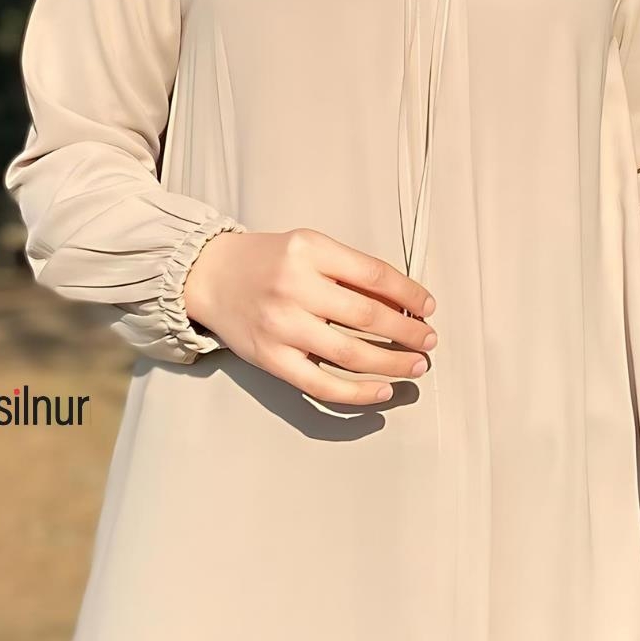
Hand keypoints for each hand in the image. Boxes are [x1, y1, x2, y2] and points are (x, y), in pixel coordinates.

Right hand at [183, 226, 436, 405]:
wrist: (210, 276)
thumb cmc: (267, 262)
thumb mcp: (309, 248)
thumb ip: (349, 271)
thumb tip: (403, 303)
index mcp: (309, 251)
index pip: (374, 274)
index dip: (409, 294)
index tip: (427, 307)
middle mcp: (294, 287)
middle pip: (368, 316)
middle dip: (408, 332)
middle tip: (429, 341)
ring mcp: (281, 326)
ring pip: (351, 353)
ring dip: (392, 363)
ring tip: (415, 366)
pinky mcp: (271, 358)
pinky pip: (321, 384)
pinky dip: (357, 392)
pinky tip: (382, 390)